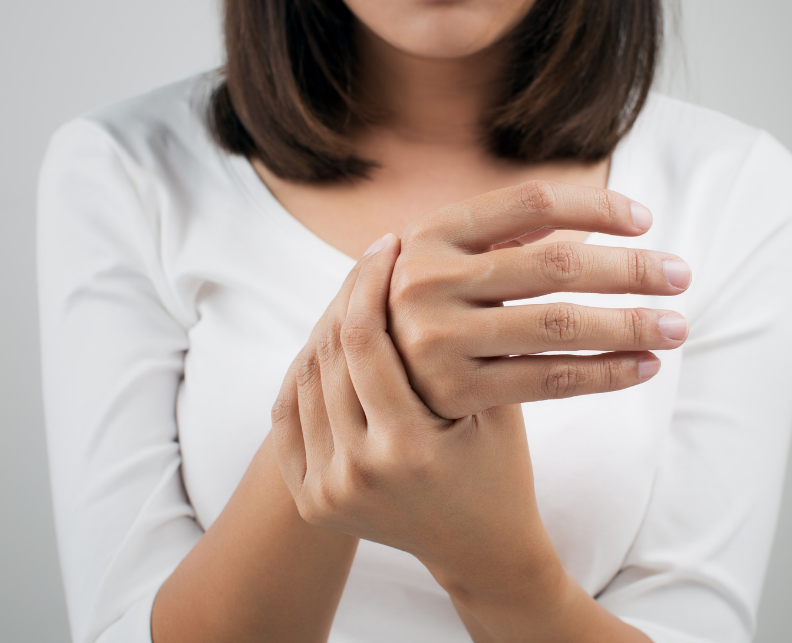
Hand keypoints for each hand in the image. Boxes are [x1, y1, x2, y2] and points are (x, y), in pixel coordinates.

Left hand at [270, 233, 556, 592]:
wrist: (478, 549)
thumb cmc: (500, 468)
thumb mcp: (497, 407)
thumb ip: (471, 342)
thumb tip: (462, 255)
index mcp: (408, 449)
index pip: (365, 341)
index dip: (370, 282)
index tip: (386, 243)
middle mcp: (357, 474)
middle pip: (328, 356)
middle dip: (346, 299)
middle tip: (368, 261)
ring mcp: (327, 492)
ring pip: (305, 382)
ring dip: (325, 331)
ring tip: (352, 296)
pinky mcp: (311, 501)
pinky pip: (291, 417)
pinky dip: (306, 376)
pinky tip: (330, 343)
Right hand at [389, 180, 691, 419]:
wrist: (375, 391)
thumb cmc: (431, 312)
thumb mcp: (446, 260)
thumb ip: (504, 233)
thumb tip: (600, 210)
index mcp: (432, 233)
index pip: (532, 201)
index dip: (595, 207)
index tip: (645, 221)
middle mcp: (427, 280)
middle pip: (557, 263)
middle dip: (631, 268)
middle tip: (682, 275)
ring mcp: (437, 338)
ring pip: (560, 324)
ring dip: (631, 323)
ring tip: (676, 327)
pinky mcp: (454, 391)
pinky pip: (549, 379)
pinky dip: (605, 373)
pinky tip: (644, 366)